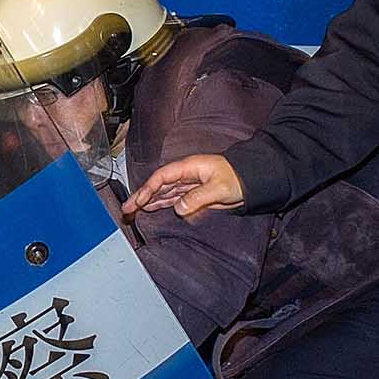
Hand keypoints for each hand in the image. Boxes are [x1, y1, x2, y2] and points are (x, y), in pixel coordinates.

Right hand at [122, 154, 243, 219]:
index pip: (162, 177)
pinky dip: (161, 204)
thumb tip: (178, 208)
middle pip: (158, 185)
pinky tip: (151, 208)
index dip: (148, 189)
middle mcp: (186, 175)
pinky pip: (173, 199)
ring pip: (163, 193)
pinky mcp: (194, 194)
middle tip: (126, 209)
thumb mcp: (218, 188)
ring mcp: (189, 185)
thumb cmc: (238, 178)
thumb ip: (197, 198)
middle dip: (141, 196)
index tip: (137, 201)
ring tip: (133, 210)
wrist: (252, 181)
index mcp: (189, 168)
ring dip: (148, 201)